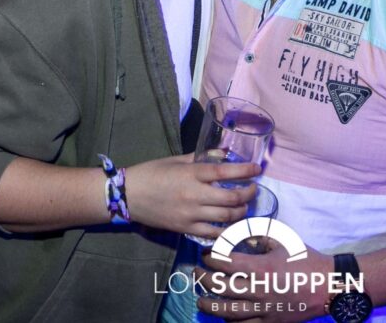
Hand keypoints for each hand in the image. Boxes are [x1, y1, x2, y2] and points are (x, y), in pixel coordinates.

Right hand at [124, 154, 259, 237]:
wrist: (127, 196)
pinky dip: (226, 229)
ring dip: (241, 211)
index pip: (225, 172)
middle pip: (231, 198)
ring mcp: (190, 214)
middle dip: (248, 194)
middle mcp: (194, 195)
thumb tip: (223, 154)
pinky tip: (231, 224)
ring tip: (244, 206)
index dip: (245, 171)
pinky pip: (213, 232)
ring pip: (226, 217)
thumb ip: (200, 158)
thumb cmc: (151, 173)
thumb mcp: (176, 160)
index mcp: (191, 174)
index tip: (258, 169)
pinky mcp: (185, 228)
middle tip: (253, 189)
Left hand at [195, 242, 332, 321]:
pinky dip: (230, 322)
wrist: (329, 286)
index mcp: (262, 268)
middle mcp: (259, 290)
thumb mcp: (283, 241)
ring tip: (201, 299)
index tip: (206, 253)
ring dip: (210, 305)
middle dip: (204, 278)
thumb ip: (260, 236)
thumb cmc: (307, 260)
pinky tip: (223, 316)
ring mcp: (264, 310)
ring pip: (227, 311)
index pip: (226, 262)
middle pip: (221, 287)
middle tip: (197, 271)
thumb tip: (241, 233)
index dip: (211, 257)